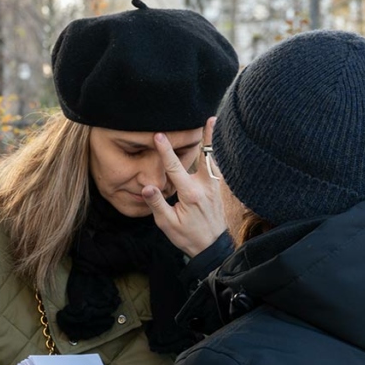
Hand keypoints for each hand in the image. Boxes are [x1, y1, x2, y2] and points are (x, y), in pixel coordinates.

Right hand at [143, 116, 226, 257]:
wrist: (212, 248)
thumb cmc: (187, 236)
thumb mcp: (167, 224)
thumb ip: (157, 203)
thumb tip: (147, 186)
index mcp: (190, 194)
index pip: (175, 167)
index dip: (165, 151)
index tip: (159, 135)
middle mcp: (205, 186)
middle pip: (205, 156)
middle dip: (205, 137)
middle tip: (209, 117)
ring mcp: (214, 187)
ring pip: (212, 160)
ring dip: (212, 142)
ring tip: (212, 121)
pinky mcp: (218, 190)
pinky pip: (216, 168)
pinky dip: (214, 155)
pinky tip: (213, 145)